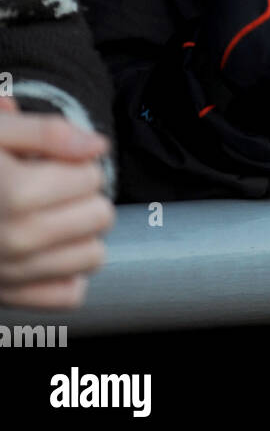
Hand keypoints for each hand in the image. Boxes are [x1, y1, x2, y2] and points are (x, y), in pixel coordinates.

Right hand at [0, 99, 113, 308]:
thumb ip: (49, 133)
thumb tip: (97, 147)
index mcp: (18, 193)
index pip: (93, 177)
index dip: (78, 163)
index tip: (53, 164)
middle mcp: (17, 239)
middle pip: (99, 216)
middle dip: (84, 198)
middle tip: (52, 189)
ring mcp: (13, 273)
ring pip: (92, 256)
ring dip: (80, 235)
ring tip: (50, 217)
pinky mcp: (8, 297)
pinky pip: (68, 295)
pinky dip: (65, 274)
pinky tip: (47, 250)